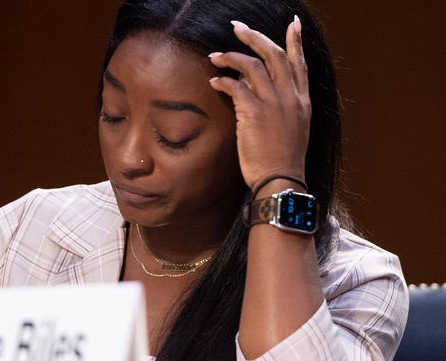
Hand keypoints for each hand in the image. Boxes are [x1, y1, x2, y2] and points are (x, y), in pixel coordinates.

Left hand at [208, 16, 310, 189]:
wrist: (280, 181)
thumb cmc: (282, 161)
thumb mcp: (293, 130)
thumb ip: (282, 107)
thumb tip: (261, 90)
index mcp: (302, 102)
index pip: (300, 63)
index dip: (295, 42)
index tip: (292, 24)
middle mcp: (291, 98)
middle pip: (273, 55)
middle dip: (254, 37)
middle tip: (237, 27)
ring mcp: (274, 104)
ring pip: (252, 65)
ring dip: (231, 57)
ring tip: (215, 57)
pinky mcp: (255, 114)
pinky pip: (236, 86)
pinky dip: (222, 80)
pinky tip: (214, 81)